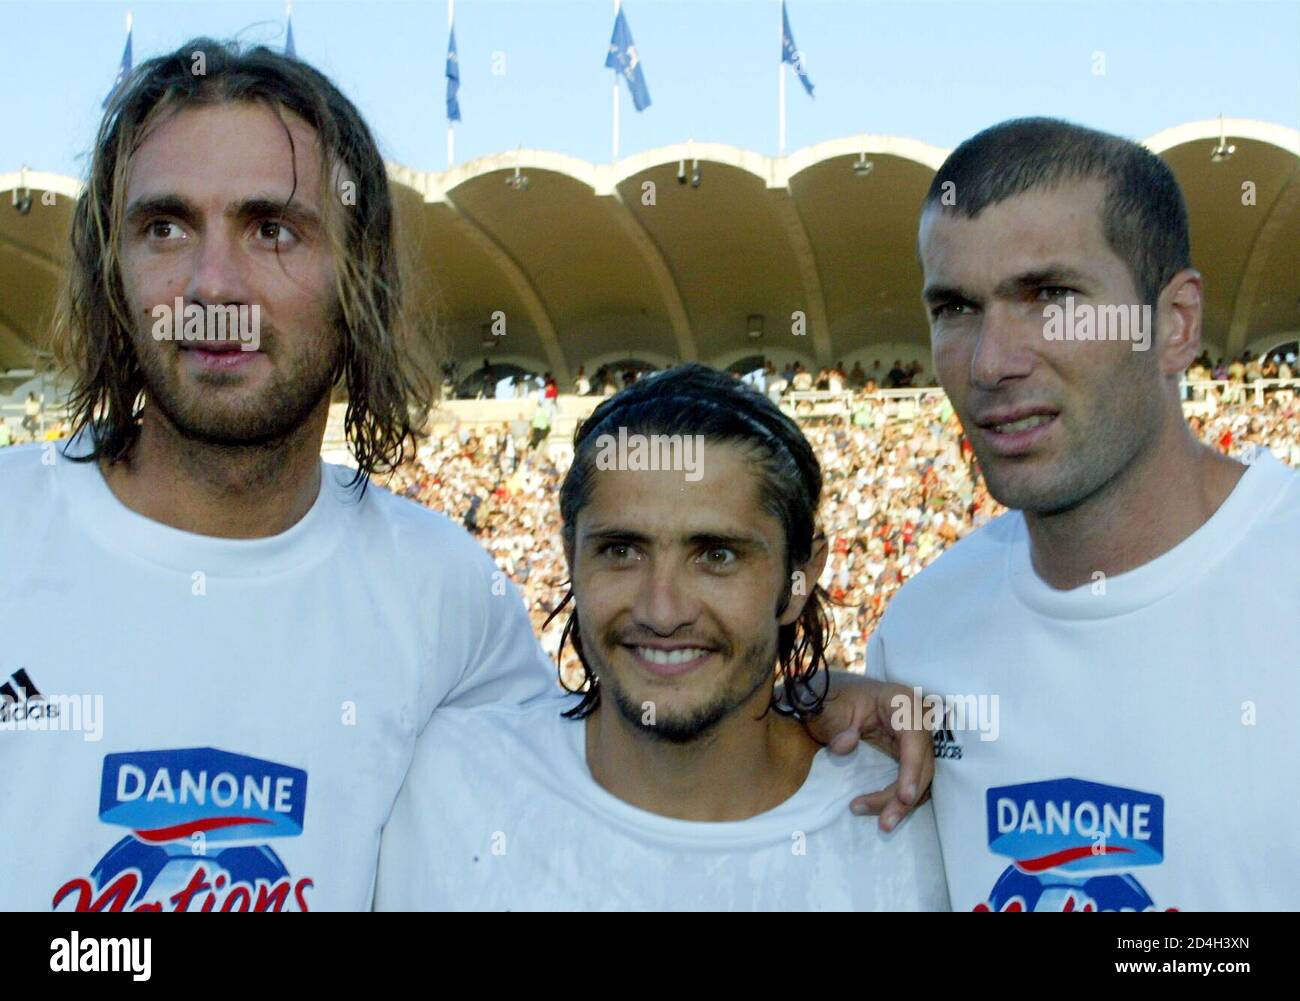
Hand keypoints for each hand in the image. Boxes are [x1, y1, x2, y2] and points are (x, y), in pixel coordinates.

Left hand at [798, 671, 933, 831]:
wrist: (836, 699)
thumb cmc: (835, 700)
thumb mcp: (829, 710)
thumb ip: (836, 727)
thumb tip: (847, 744)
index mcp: (901, 702)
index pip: (914, 738)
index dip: (912, 769)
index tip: (904, 797)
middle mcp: (917, 720)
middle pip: (923, 764)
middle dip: (906, 796)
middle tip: (885, 823)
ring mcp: (917, 739)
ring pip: (922, 777)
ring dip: (904, 803)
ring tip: (882, 823)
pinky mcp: (911, 754)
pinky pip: (914, 779)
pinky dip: (901, 797)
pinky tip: (883, 811)